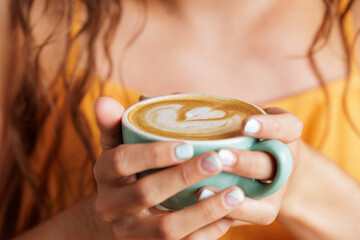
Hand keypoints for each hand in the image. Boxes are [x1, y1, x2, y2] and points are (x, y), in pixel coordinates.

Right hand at [93, 97, 245, 239]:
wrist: (122, 212)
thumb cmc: (129, 170)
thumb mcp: (118, 146)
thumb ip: (115, 124)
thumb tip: (102, 100)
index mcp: (104, 174)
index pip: (122, 161)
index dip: (153, 153)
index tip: (187, 144)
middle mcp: (111, 206)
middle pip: (145, 193)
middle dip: (183, 177)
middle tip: (217, 160)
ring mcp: (131, 233)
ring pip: (167, 229)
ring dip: (204, 211)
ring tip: (236, 192)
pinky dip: (208, 231)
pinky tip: (230, 214)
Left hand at [197, 107, 302, 225]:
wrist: (269, 173)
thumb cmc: (245, 139)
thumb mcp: (241, 120)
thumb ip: (211, 111)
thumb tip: (159, 100)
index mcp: (285, 134)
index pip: (288, 127)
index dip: (269, 126)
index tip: (245, 124)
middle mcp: (286, 162)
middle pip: (270, 163)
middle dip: (244, 162)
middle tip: (220, 157)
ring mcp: (278, 189)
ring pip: (263, 193)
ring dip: (235, 191)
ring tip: (204, 188)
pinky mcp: (268, 211)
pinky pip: (253, 215)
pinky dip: (230, 211)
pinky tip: (204, 205)